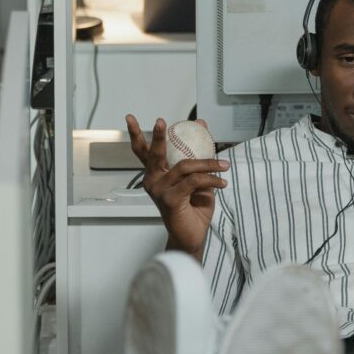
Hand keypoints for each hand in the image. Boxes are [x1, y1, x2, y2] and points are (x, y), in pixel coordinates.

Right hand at [126, 114, 228, 260]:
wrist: (193, 235)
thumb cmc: (194, 207)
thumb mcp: (199, 178)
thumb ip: (199, 153)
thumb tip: (201, 126)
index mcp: (157, 174)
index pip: (143, 152)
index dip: (136, 134)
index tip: (130, 118)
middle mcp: (153, 181)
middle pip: (154, 154)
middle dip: (158, 136)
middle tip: (161, 122)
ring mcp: (159, 190)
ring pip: (184, 166)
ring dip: (207, 163)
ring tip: (223, 165)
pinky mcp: (169, 200)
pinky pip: (193, 181)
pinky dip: (211, 179)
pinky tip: (221, 182)